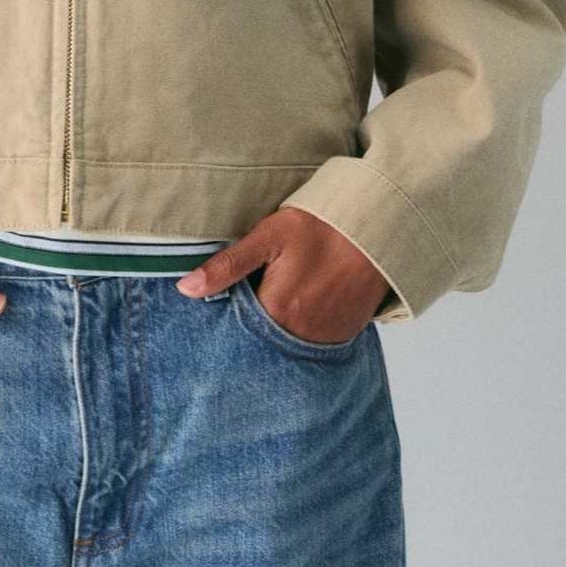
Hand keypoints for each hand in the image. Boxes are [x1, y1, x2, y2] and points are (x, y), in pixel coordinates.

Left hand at [175, 209, 390, 341]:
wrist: (379, 226)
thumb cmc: (323, 225)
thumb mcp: (270, 236)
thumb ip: (228, 265)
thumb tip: (185, 288)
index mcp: (276, 309)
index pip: (237, 325)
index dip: (231, 310)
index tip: (230, 297)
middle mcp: (300, 333)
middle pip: (263, 336)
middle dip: (255, 321)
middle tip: (262, 289)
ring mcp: (325, 337)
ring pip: (288, 341)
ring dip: (280, 326)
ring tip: (286, 294)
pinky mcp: (345, 334)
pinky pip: (315, 341)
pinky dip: (305, 327)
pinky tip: (306, 302)